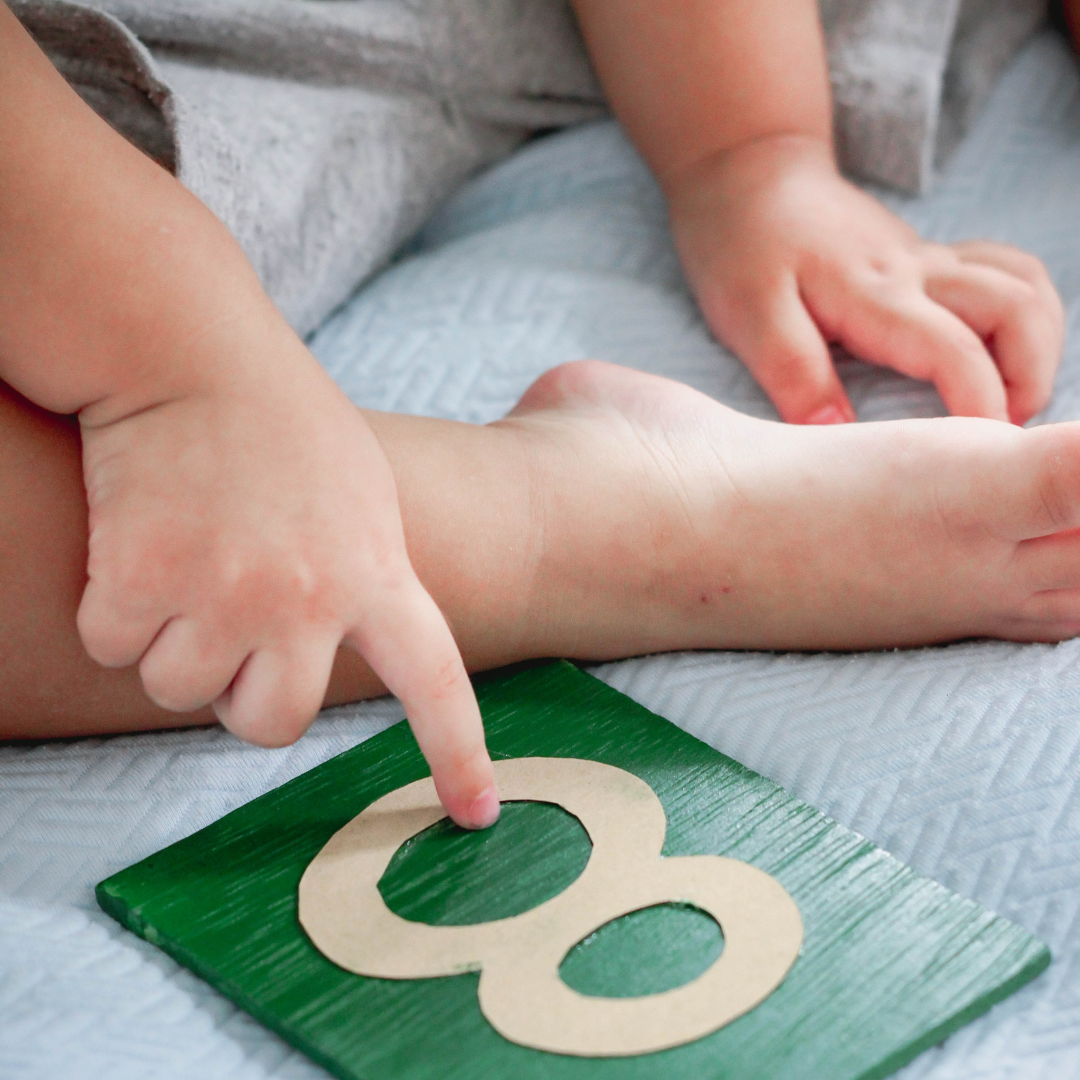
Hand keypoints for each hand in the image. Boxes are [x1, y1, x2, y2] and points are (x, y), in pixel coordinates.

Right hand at [76, 312, 498, 828]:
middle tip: (230, 620)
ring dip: (170, 641)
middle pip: (268, 724)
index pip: (435, 683)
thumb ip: (368, 575)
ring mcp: (227, 595)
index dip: (456, 754)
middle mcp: (310, 600)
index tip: (475, 814)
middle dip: (240, 693)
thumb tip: (345, 643)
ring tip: (186, 553)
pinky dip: (112, 608)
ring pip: (180, 690)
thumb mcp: (361, 496)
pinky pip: (113, 646)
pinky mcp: (142, 582)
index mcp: (377, 574)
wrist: (193, 355)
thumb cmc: (281, 423)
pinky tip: (137, 539)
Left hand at [667, 135, 1063, 424]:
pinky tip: (999, 353)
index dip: (981, 406)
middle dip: (1031, 379)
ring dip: (1037, 346)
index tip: (980, 456)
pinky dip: (1022, 312)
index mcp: (876, 294)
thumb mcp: (750, 315)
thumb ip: (794, 371)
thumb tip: (836, 429)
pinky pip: (1004, 272)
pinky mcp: (927, 259)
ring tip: (1007, 402)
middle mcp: (918, 272)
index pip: (955, 351)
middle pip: (1020, 308)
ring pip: (1024, 286)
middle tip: (998, 437)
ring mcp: (929, 261)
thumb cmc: (741, 248)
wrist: (749, 175)